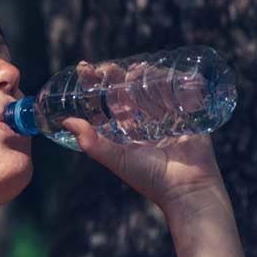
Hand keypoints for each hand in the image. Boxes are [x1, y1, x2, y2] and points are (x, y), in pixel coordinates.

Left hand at [61, 59, 226, 210]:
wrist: (186, 189)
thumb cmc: (150, 178)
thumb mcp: (116, 159)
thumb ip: (92, 142)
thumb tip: (67, 121)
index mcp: (125, 131)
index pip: (106, 101)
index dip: (94, 84)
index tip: (84, 68)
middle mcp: (144, 122)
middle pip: (127, 91)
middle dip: (115, 75)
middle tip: (107, 67)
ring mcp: (166, 117)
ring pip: (151, 88)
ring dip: (141, 75)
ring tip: (134, 68)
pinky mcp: (189, 116)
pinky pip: (181, 93)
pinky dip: (173, 81)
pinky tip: (164, 72)